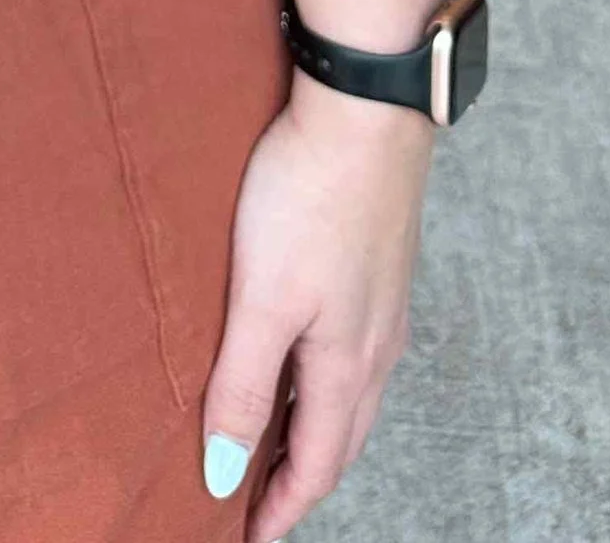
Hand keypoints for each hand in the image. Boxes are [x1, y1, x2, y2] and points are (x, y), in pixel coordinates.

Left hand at [199, 77, 430, 538]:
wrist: (364, 109)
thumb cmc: (310, 195)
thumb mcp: (262, 297)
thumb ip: (243, 384)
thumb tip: (226, 472)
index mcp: (348, 365)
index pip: (316, 465)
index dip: (280, 508)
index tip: (246, 536)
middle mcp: (376, 346)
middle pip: (339, 440)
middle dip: (299, 479)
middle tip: (255, 502)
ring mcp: (383, 306)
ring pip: (350, 397)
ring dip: (312, 430)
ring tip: (269, 440)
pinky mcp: (378, 267)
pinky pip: (354, 354)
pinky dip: (324, 382)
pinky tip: (299, 358)